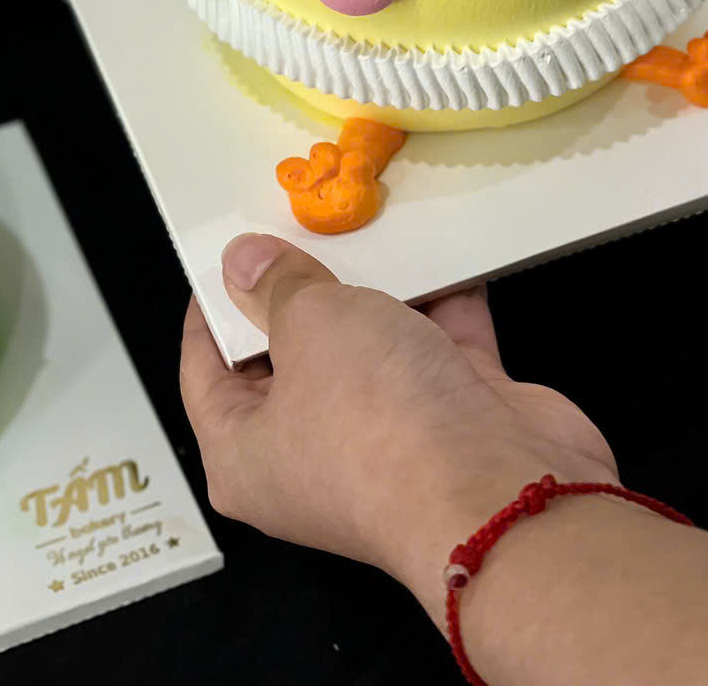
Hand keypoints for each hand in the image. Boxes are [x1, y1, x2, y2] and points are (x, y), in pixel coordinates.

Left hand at [180, 235, 616, 624]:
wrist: (502, 487)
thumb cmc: (375, 416)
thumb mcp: (310, 325)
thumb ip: (277, 285)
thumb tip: (239, 260)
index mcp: (246, 455)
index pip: (206, 372)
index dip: (213, 307)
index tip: (229, 250)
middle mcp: (310, 455)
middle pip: (293, 355)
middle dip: (305, 288)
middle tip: (306, 220)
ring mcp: (388, 439)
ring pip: (372, 347)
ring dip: (380, 289)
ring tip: (372, 221)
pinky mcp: (454, 420)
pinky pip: (439, 346)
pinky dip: (444, 303)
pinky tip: (443, 247)